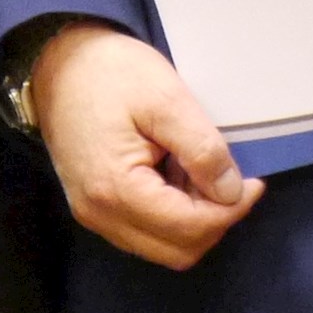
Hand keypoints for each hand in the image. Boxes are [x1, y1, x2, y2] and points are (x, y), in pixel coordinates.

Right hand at [33, 20, 261, 269]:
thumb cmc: (111, 73)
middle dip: (214, 220)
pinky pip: (145, 231)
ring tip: (202, 173)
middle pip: (178, 251)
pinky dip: (174, 215)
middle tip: (231, 180)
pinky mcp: (96, 206)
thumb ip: (202, 149)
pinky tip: (180, 177)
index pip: (189, 228)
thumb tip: (232, 192)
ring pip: (163, 247)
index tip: (254, 182)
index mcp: (116, 190)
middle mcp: (101, 215)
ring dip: (195, 220)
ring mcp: (95, 215)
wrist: (58, 62)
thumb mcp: (166, 99)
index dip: (231, 211)